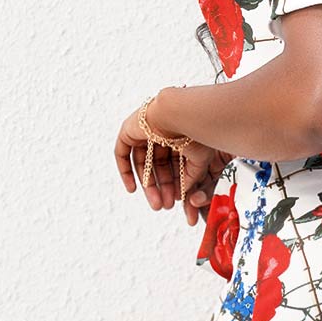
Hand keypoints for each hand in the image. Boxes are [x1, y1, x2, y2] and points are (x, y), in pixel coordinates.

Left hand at [115, 99, 231, 225]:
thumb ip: (191, 177)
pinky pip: (122, 154)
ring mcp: (144, 131)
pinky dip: (126, 172)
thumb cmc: (195, 132)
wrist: (179, 114)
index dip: (175, 184)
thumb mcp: (199, 160)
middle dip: (162, 188)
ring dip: (148, 185)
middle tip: (163, 206)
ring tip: (155, 203)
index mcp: (178, 136)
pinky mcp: (129, 130)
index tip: (176, 201)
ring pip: (143, 164)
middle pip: (157, 166)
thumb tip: (183, 194)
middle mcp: (161, 133)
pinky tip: (133, 189)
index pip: (173, 164)